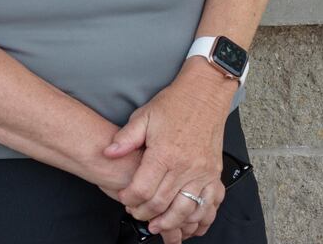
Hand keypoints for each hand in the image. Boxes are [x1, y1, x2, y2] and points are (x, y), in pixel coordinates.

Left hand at [106, 62, 233, 235]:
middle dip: (145, 214)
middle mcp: (186, 167)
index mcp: (165, 154)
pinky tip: (190, 225)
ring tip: (158, 227)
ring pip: (187, 210)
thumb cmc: (173, 105)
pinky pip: (210, 205)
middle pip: (163, 203)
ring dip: (171, 223)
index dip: (129, 199)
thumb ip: (125, 138)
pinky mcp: (214, 175)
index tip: (123, 199)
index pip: (143, 188)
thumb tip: (108, 153)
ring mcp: (203, 173)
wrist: (203, 96)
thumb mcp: (143, 116)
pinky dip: (200, 219)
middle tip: (136, 214)